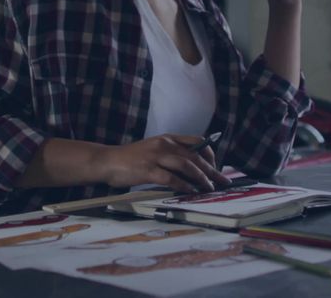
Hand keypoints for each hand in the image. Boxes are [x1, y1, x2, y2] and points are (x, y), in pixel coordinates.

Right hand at [99, 134, 231, 192]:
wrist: (107, 161)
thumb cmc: (131, 159)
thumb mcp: (154, 150)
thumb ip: (171, 155)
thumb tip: (192, 170)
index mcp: (168, 138)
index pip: (197, 142)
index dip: (210, 154)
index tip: (216, 167)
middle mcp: (164, 144)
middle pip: (195, 156)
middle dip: (212, 170)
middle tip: (222, 181)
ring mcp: (156, 156)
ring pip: (187, 166)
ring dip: (201, 178)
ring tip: (210, 188)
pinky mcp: (148, 170)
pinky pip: (171, 178)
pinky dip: (184, 186)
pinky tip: (191, 192)